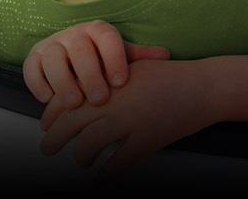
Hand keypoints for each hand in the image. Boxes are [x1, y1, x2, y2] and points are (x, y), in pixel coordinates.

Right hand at [23, 21, 169, 108]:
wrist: (72, 53)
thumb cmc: (101, 60)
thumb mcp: (121, 56)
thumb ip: (140, 57)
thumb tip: (165, 56)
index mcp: (97, 31)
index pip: (106, 37)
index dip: (113, 58)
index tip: (120, 82)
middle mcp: (73, 35)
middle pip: (79, 49)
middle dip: (88, 75)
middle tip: (98, 99)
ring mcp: (52, 45)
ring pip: (53, 57)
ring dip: (63, 81)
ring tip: (74, 103)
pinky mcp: (34, 57)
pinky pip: (31, 67)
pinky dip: (37, 83)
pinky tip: (48, 99)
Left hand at [40, 59, 215, 181]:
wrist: (202, 86)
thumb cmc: (167, 76)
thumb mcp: (130, 67)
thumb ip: (105, 76)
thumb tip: (80, 91)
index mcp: (106, 80)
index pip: (67, 98)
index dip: (52, 114)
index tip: (46, 124)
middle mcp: (113, 100)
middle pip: (70, 122)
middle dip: (54, 138)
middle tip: (46, 149)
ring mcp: (129, 120)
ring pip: (88, 143)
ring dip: (79, 156)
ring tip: (80, 161)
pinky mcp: (147, 140)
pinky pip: (118, 162)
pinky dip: (105, 175)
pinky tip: (99, 181)